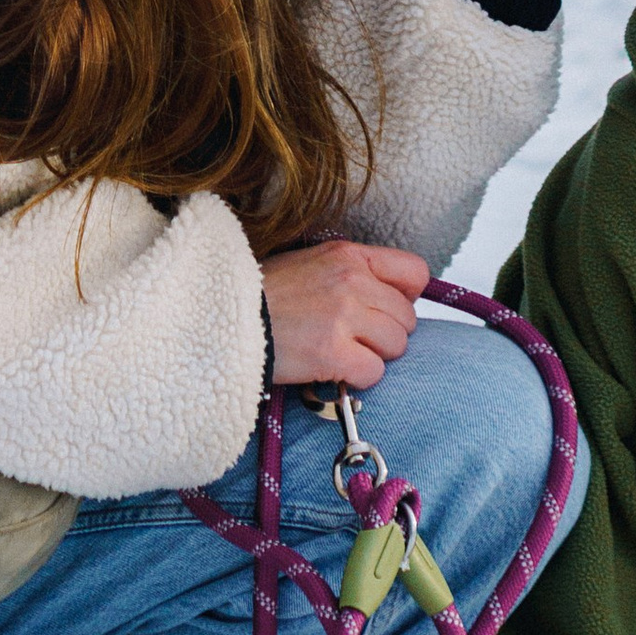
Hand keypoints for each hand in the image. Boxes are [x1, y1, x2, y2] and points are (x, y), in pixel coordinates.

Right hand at [260, 239, 428, 389]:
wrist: (221, 317)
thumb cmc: (262, 294)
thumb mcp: (309, 263)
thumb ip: (351, 273)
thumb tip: (387, 297)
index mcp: (348, 255)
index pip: (414, 271)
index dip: (407, 297)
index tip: (388, 309)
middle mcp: (352, 281)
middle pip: (407, 318)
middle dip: (387, 333)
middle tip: (356, 339)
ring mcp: (344, 316)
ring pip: (396, 346)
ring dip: (373, 356)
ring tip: (342, 353)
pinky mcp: (333, 352)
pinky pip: (374, 373)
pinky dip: (357, 379)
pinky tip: (333, 370)